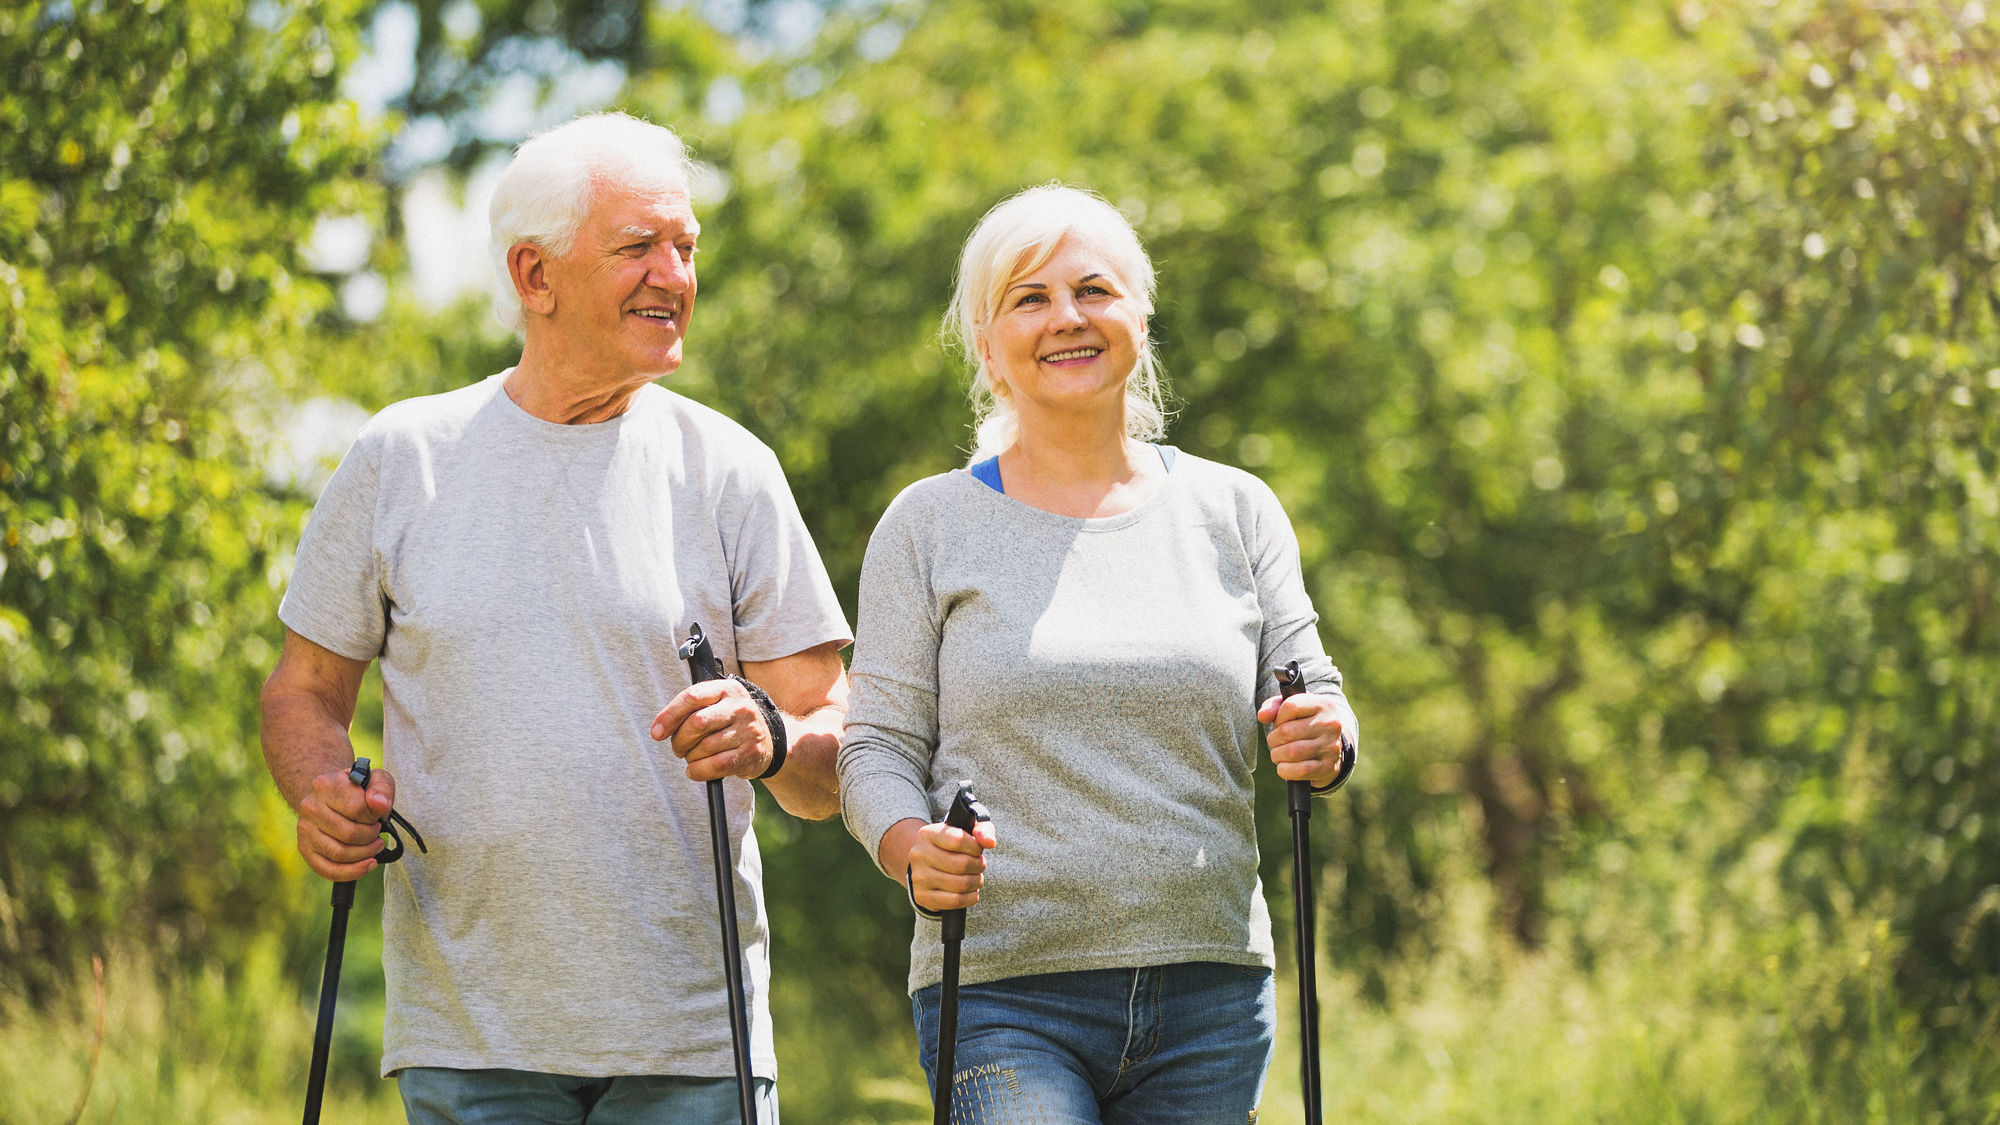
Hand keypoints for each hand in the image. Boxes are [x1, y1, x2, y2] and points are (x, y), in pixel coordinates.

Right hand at [295, 764, 394, 880]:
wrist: (333, 796)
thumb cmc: (358, 790)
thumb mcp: (376, 780)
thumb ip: (381, 788)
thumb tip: (380, 805)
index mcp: (325, 785)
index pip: (357, 808)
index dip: (374, 816)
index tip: (377, 815)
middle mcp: (310, 806)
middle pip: (349, 834)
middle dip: (371, 836)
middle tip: (377, 831)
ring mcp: (305, 829)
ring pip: (339, 853)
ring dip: (365, 854)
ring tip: (375, 845)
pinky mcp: (305, 849)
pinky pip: (328, 870)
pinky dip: (352, 872)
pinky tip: (368, 864)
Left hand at [651, 679, 774, 781]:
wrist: (770, 740)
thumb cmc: (731, 722)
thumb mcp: (717, 705)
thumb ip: (691, 709)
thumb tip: (660, 728)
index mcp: (727, 689)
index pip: (692, 696)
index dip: (670, 715)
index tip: (656, 732)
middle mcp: (740, 707)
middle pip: (697, 723)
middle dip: (680, 740)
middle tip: (678, 748)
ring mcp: (748, 730)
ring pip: (704, 747)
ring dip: (690, 757)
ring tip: (692, 757)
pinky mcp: (750, 753)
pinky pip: (715, 765)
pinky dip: (698, 771)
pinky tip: (695, 770)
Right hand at [898, 817, 999, 913]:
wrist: (927, 866)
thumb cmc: (952, 846)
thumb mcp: (967, 830)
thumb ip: (982, 830)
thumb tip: (990, 842)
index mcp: (928, 834)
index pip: (958, 840)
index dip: (975, 847)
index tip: (977, 850)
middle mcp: (919, 855)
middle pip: (961, 864)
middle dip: (978, 866)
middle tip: (979, 865)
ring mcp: (919, 877)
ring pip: (960, 884)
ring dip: (976, 882)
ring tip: (976, 878)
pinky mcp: (922, 896)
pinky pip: (955, 901)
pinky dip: (970, 898)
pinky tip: (972, 892)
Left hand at [1258, 691, 1349, 786]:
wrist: (1329, 748)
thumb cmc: (1304, 724)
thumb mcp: (1292, 709)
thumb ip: (1273, 706)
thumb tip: (1262, 716)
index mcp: (1322, 705)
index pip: (1290, 707)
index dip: (1278, 717)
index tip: (1280, 723)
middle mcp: (1330, 724)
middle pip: (1287, 731)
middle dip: (1273, 739)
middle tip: (1275, 742)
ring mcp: (1331, 746)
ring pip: (1292, 752)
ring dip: (1277, 755)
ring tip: (1278, 754)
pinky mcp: (1328, 766)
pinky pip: (1301, 770)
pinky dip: (1285, 770)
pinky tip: (1284, 766)